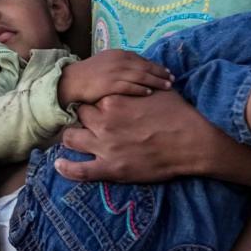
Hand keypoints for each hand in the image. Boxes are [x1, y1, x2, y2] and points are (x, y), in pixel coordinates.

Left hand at [55, 91, 228, 182]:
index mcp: (113, 101)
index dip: (94, 102)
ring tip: (73, 139)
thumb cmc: (178, 113)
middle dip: (82, 118)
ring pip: (71, 139)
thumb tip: (135, 79)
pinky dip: (67, 169)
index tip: (97, 106)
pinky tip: (59, 166)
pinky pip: (80, 171)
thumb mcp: (156, 91)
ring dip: (71, 138)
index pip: (91, 98)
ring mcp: (105, 146)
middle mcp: (103, 122)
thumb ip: (138, 86)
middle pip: (79, 116)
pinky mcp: (111, 169)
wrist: (191, 141)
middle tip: (88, 122)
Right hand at [57, 49, 172, 105]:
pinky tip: (150, 92)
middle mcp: (119, 61)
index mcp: (119, 54)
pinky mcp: (111, 84)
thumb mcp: (106, 63)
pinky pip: (130, 86)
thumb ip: (121, 65)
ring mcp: (115, 72)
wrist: (70, 81)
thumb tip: (136, 69)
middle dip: (160, 73)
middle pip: (145, 67)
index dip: (156, 66)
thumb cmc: (88, 75)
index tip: (166, 71)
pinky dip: (141, 89)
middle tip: (172, 78)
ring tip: (167, 86)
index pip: (142, 60)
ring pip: (141, 76)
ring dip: (156, 81)